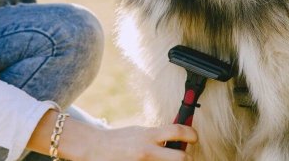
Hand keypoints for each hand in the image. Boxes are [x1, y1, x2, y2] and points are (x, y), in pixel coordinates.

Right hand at [27, 109, 196, 160]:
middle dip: (186, 159)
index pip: (177, 131)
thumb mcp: (138, 132)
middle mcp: (148, 150)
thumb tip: (174, 138)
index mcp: (148, 135)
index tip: (194, 138)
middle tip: (184, 158)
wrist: (93, 147)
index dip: (191, 134)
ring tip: (165, 160)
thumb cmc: (117, 140)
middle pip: (181, 158)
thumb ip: (156, 136)